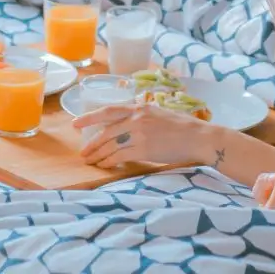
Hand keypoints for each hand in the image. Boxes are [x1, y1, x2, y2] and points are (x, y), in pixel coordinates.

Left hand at [74, 102, 212, 167]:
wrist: (198, 137)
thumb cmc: (182, 126)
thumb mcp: (158, 113)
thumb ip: (141, 117)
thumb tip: (125, 125)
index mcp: (139, 107)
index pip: (108, 111)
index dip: (89, 117)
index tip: (76, 124)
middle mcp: (136, 118)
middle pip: (105, 131)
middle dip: (91, 144)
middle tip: (82, 153)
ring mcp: (139, 134)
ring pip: (110, 145)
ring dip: (98, 155)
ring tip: (90, 162)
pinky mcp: (144, 149)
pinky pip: (120, 156)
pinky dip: (110, 162)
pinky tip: (105, 166)